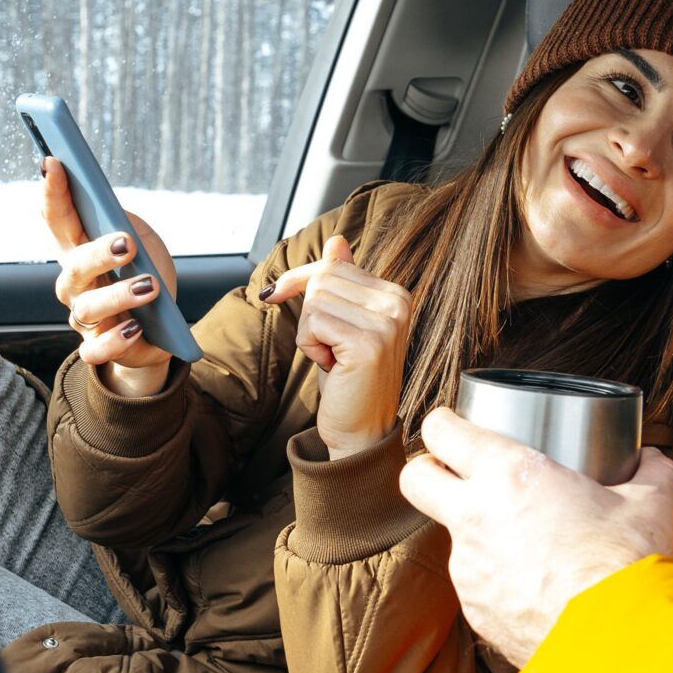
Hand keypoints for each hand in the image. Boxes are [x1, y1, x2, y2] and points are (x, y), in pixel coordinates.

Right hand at [43, 158, 181, 397]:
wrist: (159, 327)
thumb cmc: (143, 273)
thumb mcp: (140, 239)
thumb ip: (121, 222)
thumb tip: (113, 216)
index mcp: (79, 248)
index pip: (57, 217)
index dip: (51, 191)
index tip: (53, 163)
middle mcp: (75, 283)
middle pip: (74, 266)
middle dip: (98, 252)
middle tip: (127, 243)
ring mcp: (84, 317)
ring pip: (87, 308)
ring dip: (119, 295)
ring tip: (150, 286)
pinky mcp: (99, 347)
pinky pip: (95, 350)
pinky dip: (114, 340)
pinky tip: (135, 326)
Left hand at [262, 235, 415, 457]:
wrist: (361, 431)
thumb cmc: (349, 380)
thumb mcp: (342, 324)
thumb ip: (343, 282)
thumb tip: (337, 241)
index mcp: (396, 294)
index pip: (333, 266)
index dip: (299, 282)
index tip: (274, 295)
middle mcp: (398, 302)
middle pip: (322, 279)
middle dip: (309, 314)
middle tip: (327, 347)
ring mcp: (387, 322)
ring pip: (315, 299)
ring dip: (309, 333)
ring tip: (333, 358)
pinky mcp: (369, 342)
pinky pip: (313, 322)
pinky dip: (310, 346)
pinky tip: (333, 366)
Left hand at [399, 408, 672, 666]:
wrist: (621, 642)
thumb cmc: (627, 565)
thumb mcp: (649, 503)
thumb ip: (650, 471)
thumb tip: (654, 460)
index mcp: (508, 475)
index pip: (442, 431)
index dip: (444, 423)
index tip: (456, 425)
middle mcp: (475, 518)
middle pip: (416, 480)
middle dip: (428, 471)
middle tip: (456, 473)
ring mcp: (469, 570)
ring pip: (451, 538)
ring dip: (476, 533)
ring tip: (520, 539)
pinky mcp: (476, 612)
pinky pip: (476, 586)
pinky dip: (496, 580)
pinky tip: (533, 584)